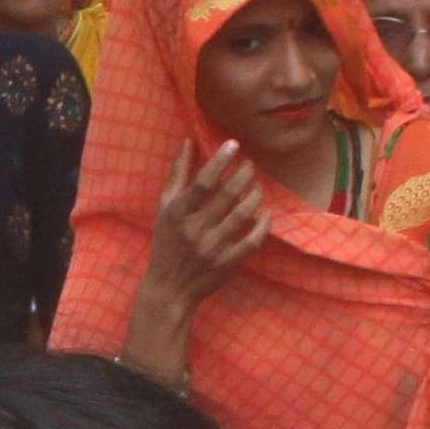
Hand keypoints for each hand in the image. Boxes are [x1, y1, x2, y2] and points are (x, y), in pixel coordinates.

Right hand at [143, 140, 264, 309]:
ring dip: (255, 196)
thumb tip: (188, 141)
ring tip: (257, 187)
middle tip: (250, 165)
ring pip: (242, 215)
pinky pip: (252, 240)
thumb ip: (177, 174)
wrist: (169, 287)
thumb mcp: (165, 207)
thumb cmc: (166, 241)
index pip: (202, 181)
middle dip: (244, 175)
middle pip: (227, 195)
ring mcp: (211, 247)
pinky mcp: (226, 262)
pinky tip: (265, 214)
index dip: (220, 160)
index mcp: (177, 212)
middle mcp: (194, 228)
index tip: (234, 144)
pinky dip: (262, 225)